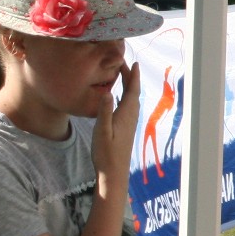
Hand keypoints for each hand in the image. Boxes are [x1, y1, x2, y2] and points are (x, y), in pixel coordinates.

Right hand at [94, 61, 140, 184]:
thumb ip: (104, 112)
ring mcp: (129, 123)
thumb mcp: (101, 131)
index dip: (133, 76)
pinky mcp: (125, 129)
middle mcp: (130, 117)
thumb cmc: (106, 153)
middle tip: (124, 64)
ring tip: (122, 76)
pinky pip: (128, 107)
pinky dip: (125, 97)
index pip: (132, 91)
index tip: (133, 63)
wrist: (114, 172)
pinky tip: (120, 99)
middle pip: (132, 93)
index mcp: (125, 115)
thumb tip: (108, 92)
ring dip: (128, 87)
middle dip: (130, 78)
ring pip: (131, 100)